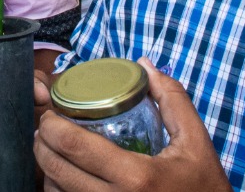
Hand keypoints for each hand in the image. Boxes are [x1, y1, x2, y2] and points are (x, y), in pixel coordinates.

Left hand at [34, 59, 230, 191]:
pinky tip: (66, 175)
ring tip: (53, 149)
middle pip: (56, 169)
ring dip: (47, 168)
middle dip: (42, 143)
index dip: (53, 125)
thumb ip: (172, 99)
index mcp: (136, 177)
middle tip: (47, 127)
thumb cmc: (203, 185)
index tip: (52, 111)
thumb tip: (143, 64)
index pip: (74, 146)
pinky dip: (59, 189)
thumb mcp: (195, 141)